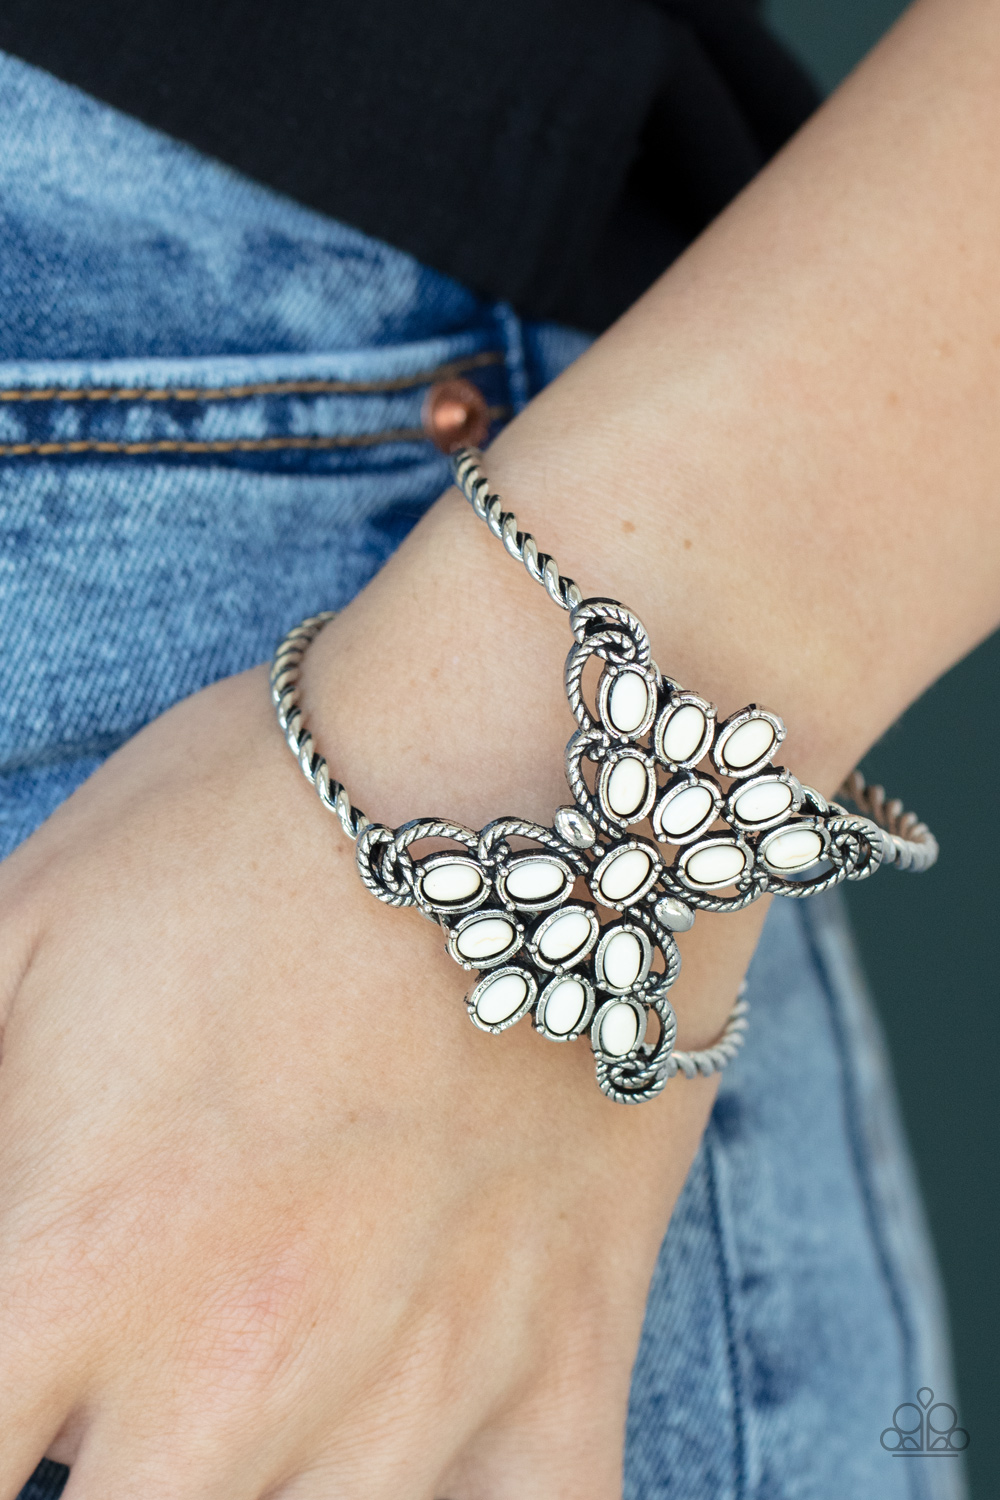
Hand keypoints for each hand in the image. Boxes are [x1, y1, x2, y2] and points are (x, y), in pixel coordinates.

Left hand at [0, 657, 750, 1499]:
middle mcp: (239, 1365)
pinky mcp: (570, 1353)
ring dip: (250, 1483)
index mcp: (78, 1254)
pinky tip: (416, 1463)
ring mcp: (428, 1381)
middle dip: (91, 1459)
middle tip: (107, 1385)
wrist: (521, 755)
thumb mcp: (22, 919)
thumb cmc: (264, 813)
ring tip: (232, 1394)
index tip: (15, 1380)